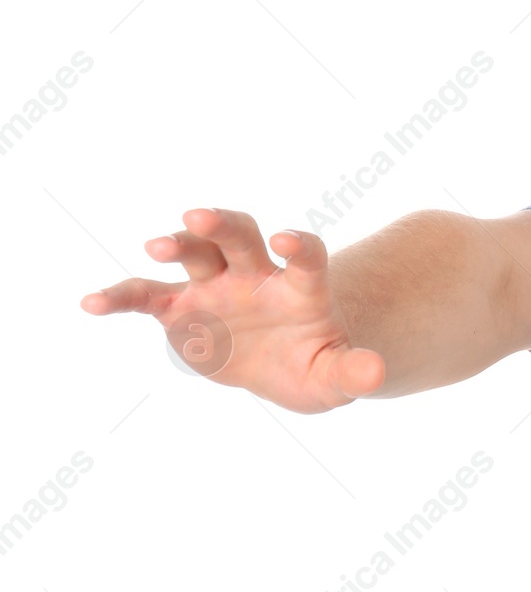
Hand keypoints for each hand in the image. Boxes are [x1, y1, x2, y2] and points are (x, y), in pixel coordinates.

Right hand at [80, 208, 385, 412]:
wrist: (283, 366)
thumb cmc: (314, 364)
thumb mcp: (336, 376)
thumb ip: (353, 372)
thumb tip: (377, 375)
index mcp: (301, 287)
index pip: (305, 254)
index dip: (298, 244)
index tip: (287, 240)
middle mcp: (256, 275)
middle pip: (240, 235)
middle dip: (221, 223)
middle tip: (200, 215)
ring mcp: (216, 287)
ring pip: (196, 252)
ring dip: (177, 242)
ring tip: (157, 246)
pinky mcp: (181, 308)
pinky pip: (147, 296)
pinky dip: (120, 296)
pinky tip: (92, 303)